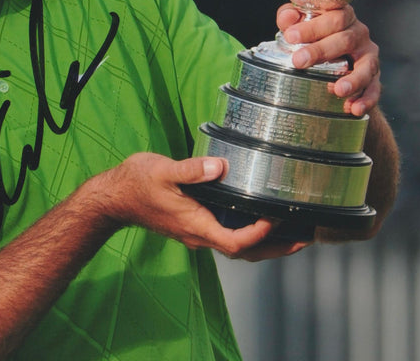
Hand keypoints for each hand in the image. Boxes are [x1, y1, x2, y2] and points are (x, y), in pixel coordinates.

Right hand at [99, 153, 309, 260]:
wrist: (114, 197)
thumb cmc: (136, 184)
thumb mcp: (163, 171)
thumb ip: (191, 170)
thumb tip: (220, 166)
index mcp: (196, 225)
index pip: (235, 242)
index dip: (259, 234)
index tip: (277, 218)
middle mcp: (200, 234)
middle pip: (245, 252)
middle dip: (276, 248)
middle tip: (304, 240)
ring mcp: (198, 232)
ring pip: (239, 247)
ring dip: (267, 244)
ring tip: (293, 234)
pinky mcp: (196, 225)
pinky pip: (229, 236)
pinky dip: (251, 234)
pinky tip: (261, 220)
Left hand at [275, 3, 380, 115]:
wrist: (337, 57)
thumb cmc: (315, 35)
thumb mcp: (301, 23)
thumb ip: (290, 17)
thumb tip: (287, 18)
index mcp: (343, 16)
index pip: (333, 17)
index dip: (313, 26)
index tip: (290, 36)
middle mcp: (359, 33)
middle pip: (345, 40)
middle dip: (321, 51)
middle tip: (299, 61)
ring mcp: (368, 56)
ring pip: (366, 66)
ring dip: (354, 79)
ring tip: (338, 90)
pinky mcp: (374, 77)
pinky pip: (375, 88)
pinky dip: (366, 99)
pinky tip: (354, 109)